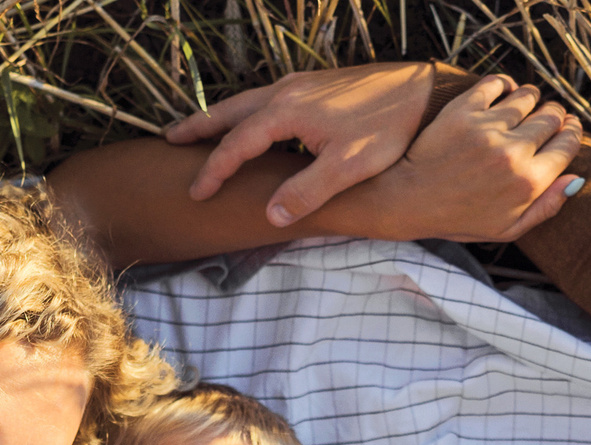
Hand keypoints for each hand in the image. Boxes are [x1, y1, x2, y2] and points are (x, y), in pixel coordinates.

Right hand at [167, 61, 434, 223]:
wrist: (420, 91)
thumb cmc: (388, 129)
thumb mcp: (349, 166)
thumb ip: (308, 191)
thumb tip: (271, 215)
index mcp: (286, 112)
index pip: (237, 145)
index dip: (214, 171)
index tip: (197, 193)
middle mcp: (286, 91)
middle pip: (230, 111)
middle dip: (199, 127)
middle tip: (170, 141)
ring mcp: (300, 84)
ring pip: (247, 101)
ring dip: (220, 116)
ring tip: (199, 129)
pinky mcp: (315, 84)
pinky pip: (265, 97)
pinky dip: (245, 110)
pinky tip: (251, 121)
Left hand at [358, 75, 583, 242]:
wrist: (409, 198)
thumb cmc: (459, 217)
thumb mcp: (507, 228)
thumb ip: (545, 206)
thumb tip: (577, 179)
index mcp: (527, 183)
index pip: (567, 145)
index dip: (572, 133)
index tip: (569, 128)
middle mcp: (513, 153)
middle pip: (552, 118)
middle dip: (555, 116)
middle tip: (549, 117)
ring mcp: (488, 129)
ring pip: (528, 97)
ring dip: (532, 98)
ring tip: (528, 103)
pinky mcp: (464, 110)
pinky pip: (497, 84)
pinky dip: (505, 84)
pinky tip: (505, 91)